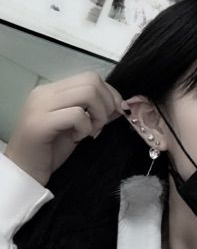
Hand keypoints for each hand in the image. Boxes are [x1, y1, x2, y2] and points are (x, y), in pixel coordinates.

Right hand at [4, 72, 124, 185]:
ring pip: (88, 93)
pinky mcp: (41, 122)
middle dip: (107, 104)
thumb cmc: (50, 151)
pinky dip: (85, 128)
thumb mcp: (79, 128)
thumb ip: (96, 114)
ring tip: (90, 132)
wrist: (25, 171)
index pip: (90, 77)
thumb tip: (120, 106)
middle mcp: (46, 92)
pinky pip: (77, 115)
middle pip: (91, 81)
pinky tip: (77, 139)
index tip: (115, 114)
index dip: (110, 94)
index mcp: (54, 91)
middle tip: (100, 125)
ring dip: (98, 115)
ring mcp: (41, 105)